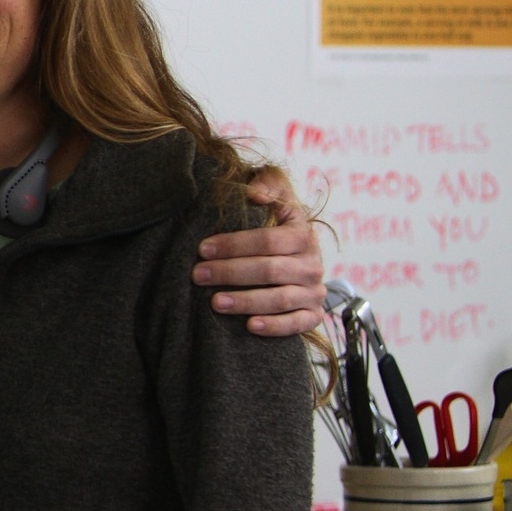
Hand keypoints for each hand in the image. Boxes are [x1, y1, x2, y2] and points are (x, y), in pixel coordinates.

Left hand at [193, 167, 325, 337]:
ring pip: (280, 299)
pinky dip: (274, 326)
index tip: (203, 248)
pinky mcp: (313, 315)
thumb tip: (254, 192)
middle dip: (230, 273)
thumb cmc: (277, 224)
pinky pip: (297, 324)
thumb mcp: (277, 198)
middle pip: (270, 270)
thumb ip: (269, 184)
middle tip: (198, 275)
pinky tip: (250, 326)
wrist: (299, 258)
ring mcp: (314, 291)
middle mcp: (312, 263)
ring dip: (246, 301)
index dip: (234, 244)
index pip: (269, 240)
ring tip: (215, 302)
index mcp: (303, 234)